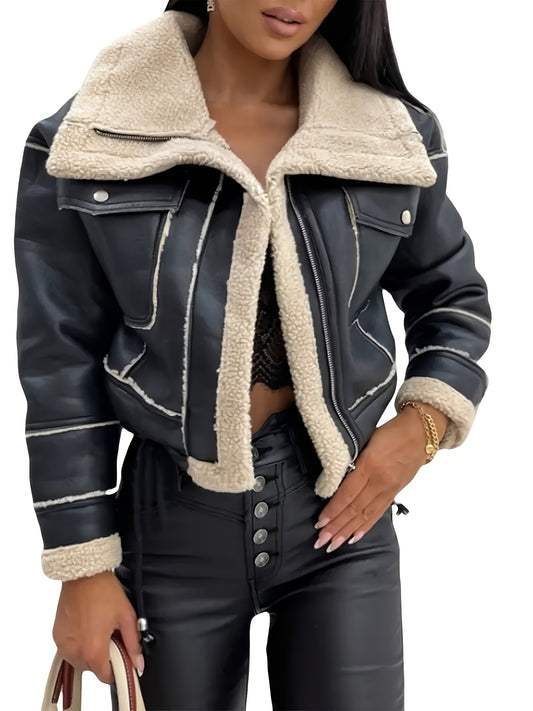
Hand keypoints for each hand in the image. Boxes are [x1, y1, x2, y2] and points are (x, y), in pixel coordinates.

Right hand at [52, 570, 143, 684]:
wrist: (84, 574)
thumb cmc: (103, 591)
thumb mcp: (126, 617)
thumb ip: (134, 644)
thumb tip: (139, 662)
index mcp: (93, 650)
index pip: (106, 677)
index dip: (117, 667)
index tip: (121, 655)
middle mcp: (75, 651)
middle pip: (93, 669)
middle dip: (103, 657)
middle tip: (111, 636)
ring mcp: (63, 645)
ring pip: (79, 660)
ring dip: (89, 651)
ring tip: (98, 628)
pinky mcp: (56, 636)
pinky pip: (69, 649)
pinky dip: (78, 643)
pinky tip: (86, 626)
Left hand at [313, 402, 447, 551]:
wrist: (421, 432)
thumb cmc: (391, 431)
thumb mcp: (367, 438)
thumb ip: (352, 457)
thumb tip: (334, 474)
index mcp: (370, 464)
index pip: (348, 494)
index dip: (333, 510)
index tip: (320, 522)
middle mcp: (380, 480)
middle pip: (355, 509)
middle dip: (336, 527)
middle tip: (321, 541)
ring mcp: (389, 488)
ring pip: (365, 515)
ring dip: (348, 531)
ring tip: (334, 544)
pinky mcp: (395, 492)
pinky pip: (378, 513)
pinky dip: (365, 526)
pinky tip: (355, 537)